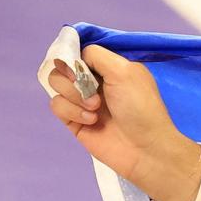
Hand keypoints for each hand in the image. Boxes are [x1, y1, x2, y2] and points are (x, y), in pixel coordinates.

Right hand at [46, 45, 200, 200]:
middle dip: (73, 78)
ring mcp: (82, 101)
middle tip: (93, 92)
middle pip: (62, 67)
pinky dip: (71, 111)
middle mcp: (95, 82)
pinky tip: (91, 121)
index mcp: (109, 68)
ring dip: (73, 95)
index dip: (75, 57)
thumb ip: (96, 55)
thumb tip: (77, 56)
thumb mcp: (124, 70)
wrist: (144, 148)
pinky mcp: (73, 120)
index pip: (79, 52)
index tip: (81, 67)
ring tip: (95, 108)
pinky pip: (56, 105)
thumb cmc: (140, 107)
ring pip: (56, 85)